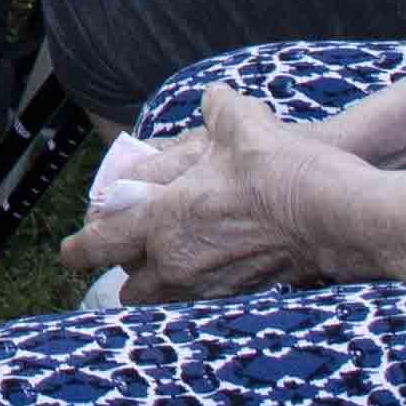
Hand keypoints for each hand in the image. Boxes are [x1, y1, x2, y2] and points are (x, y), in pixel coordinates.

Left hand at [61, 87, 345, 302]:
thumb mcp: (240, 124)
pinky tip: (215, 269)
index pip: (102, 243)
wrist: (335, 216)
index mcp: (163, 221)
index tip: (70, 253)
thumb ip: (217, 110)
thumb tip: (215, 101)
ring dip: (162, 288)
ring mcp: (211, 287)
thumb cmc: (280, 171)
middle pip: (131, 290)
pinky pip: (205, 304)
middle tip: (131, 256)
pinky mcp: (245, 298)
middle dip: (126, 276)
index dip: (80, 249)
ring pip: (168, 302)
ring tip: (172, 266)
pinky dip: (200, 291)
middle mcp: (179, 262)